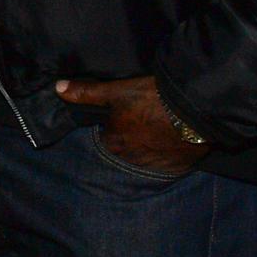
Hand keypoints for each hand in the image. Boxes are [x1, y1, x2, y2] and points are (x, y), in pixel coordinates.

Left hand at [57, 75, 208, 176]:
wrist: (198, 109)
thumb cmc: (152, 99)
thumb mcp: (116, 91)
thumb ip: (86, 93)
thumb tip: (58, 88)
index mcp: (113, 144)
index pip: (106, 134)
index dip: (114, 122)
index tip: (126, 111)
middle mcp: (132, 161)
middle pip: (127, 146)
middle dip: (132, 135)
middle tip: (146, 116)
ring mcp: (157, 166)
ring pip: (147, 154)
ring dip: (151, 144)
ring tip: (161, 125)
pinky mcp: (180, 167)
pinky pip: (169, 160)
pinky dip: (169, 152)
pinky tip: (175, 137)